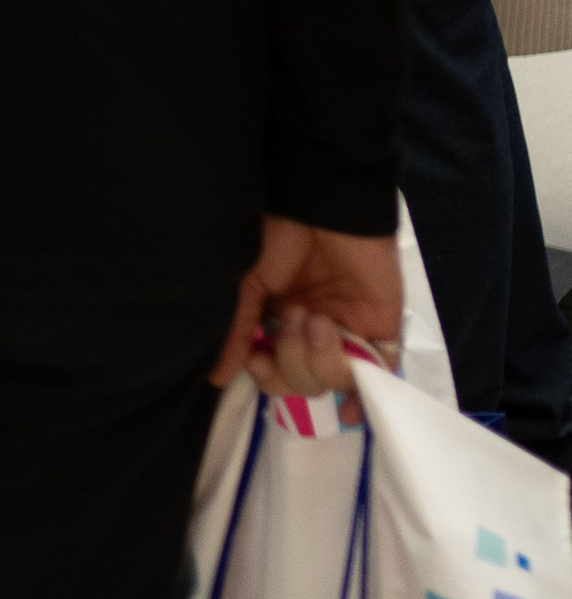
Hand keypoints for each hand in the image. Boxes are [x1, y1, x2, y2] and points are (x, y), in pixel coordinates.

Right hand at [211, 215, 402, 396]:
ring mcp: (347, 334)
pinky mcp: (380, 331)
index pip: (274, 372)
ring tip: (316, 317)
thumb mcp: (248, 283)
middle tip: (292, 315)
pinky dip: (361, 389)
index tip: (257, 356)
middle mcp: (312, 334)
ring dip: (317, 357)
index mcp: (280, 323)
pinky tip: (344, 383)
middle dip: (291, 360)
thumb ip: (237, 331)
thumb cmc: (281, 236)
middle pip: (302, 385)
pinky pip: (377, 376)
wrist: (325, 209)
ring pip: (332, 382)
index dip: (265, 375)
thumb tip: (217, 377)